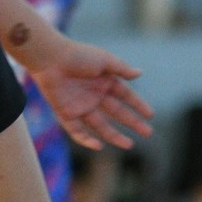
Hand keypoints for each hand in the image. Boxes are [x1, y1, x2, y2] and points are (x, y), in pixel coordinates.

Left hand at [28, 38, 153, 150]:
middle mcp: (93, 94)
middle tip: (148, 133)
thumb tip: (140, 73)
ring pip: (100, 125)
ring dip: (115, 135)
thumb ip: (121, 68)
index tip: (150, 115)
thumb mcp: (103, 60)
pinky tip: (98, 146)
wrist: (51, 58)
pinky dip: (86, 140)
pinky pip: (76, 130)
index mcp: (103, 80)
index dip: (138, 105)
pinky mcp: (65, 112)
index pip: (125, 95)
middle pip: (117, 112)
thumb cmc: (78, 55)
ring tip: (130, 145)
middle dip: (132, 122)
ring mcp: (80, 105)